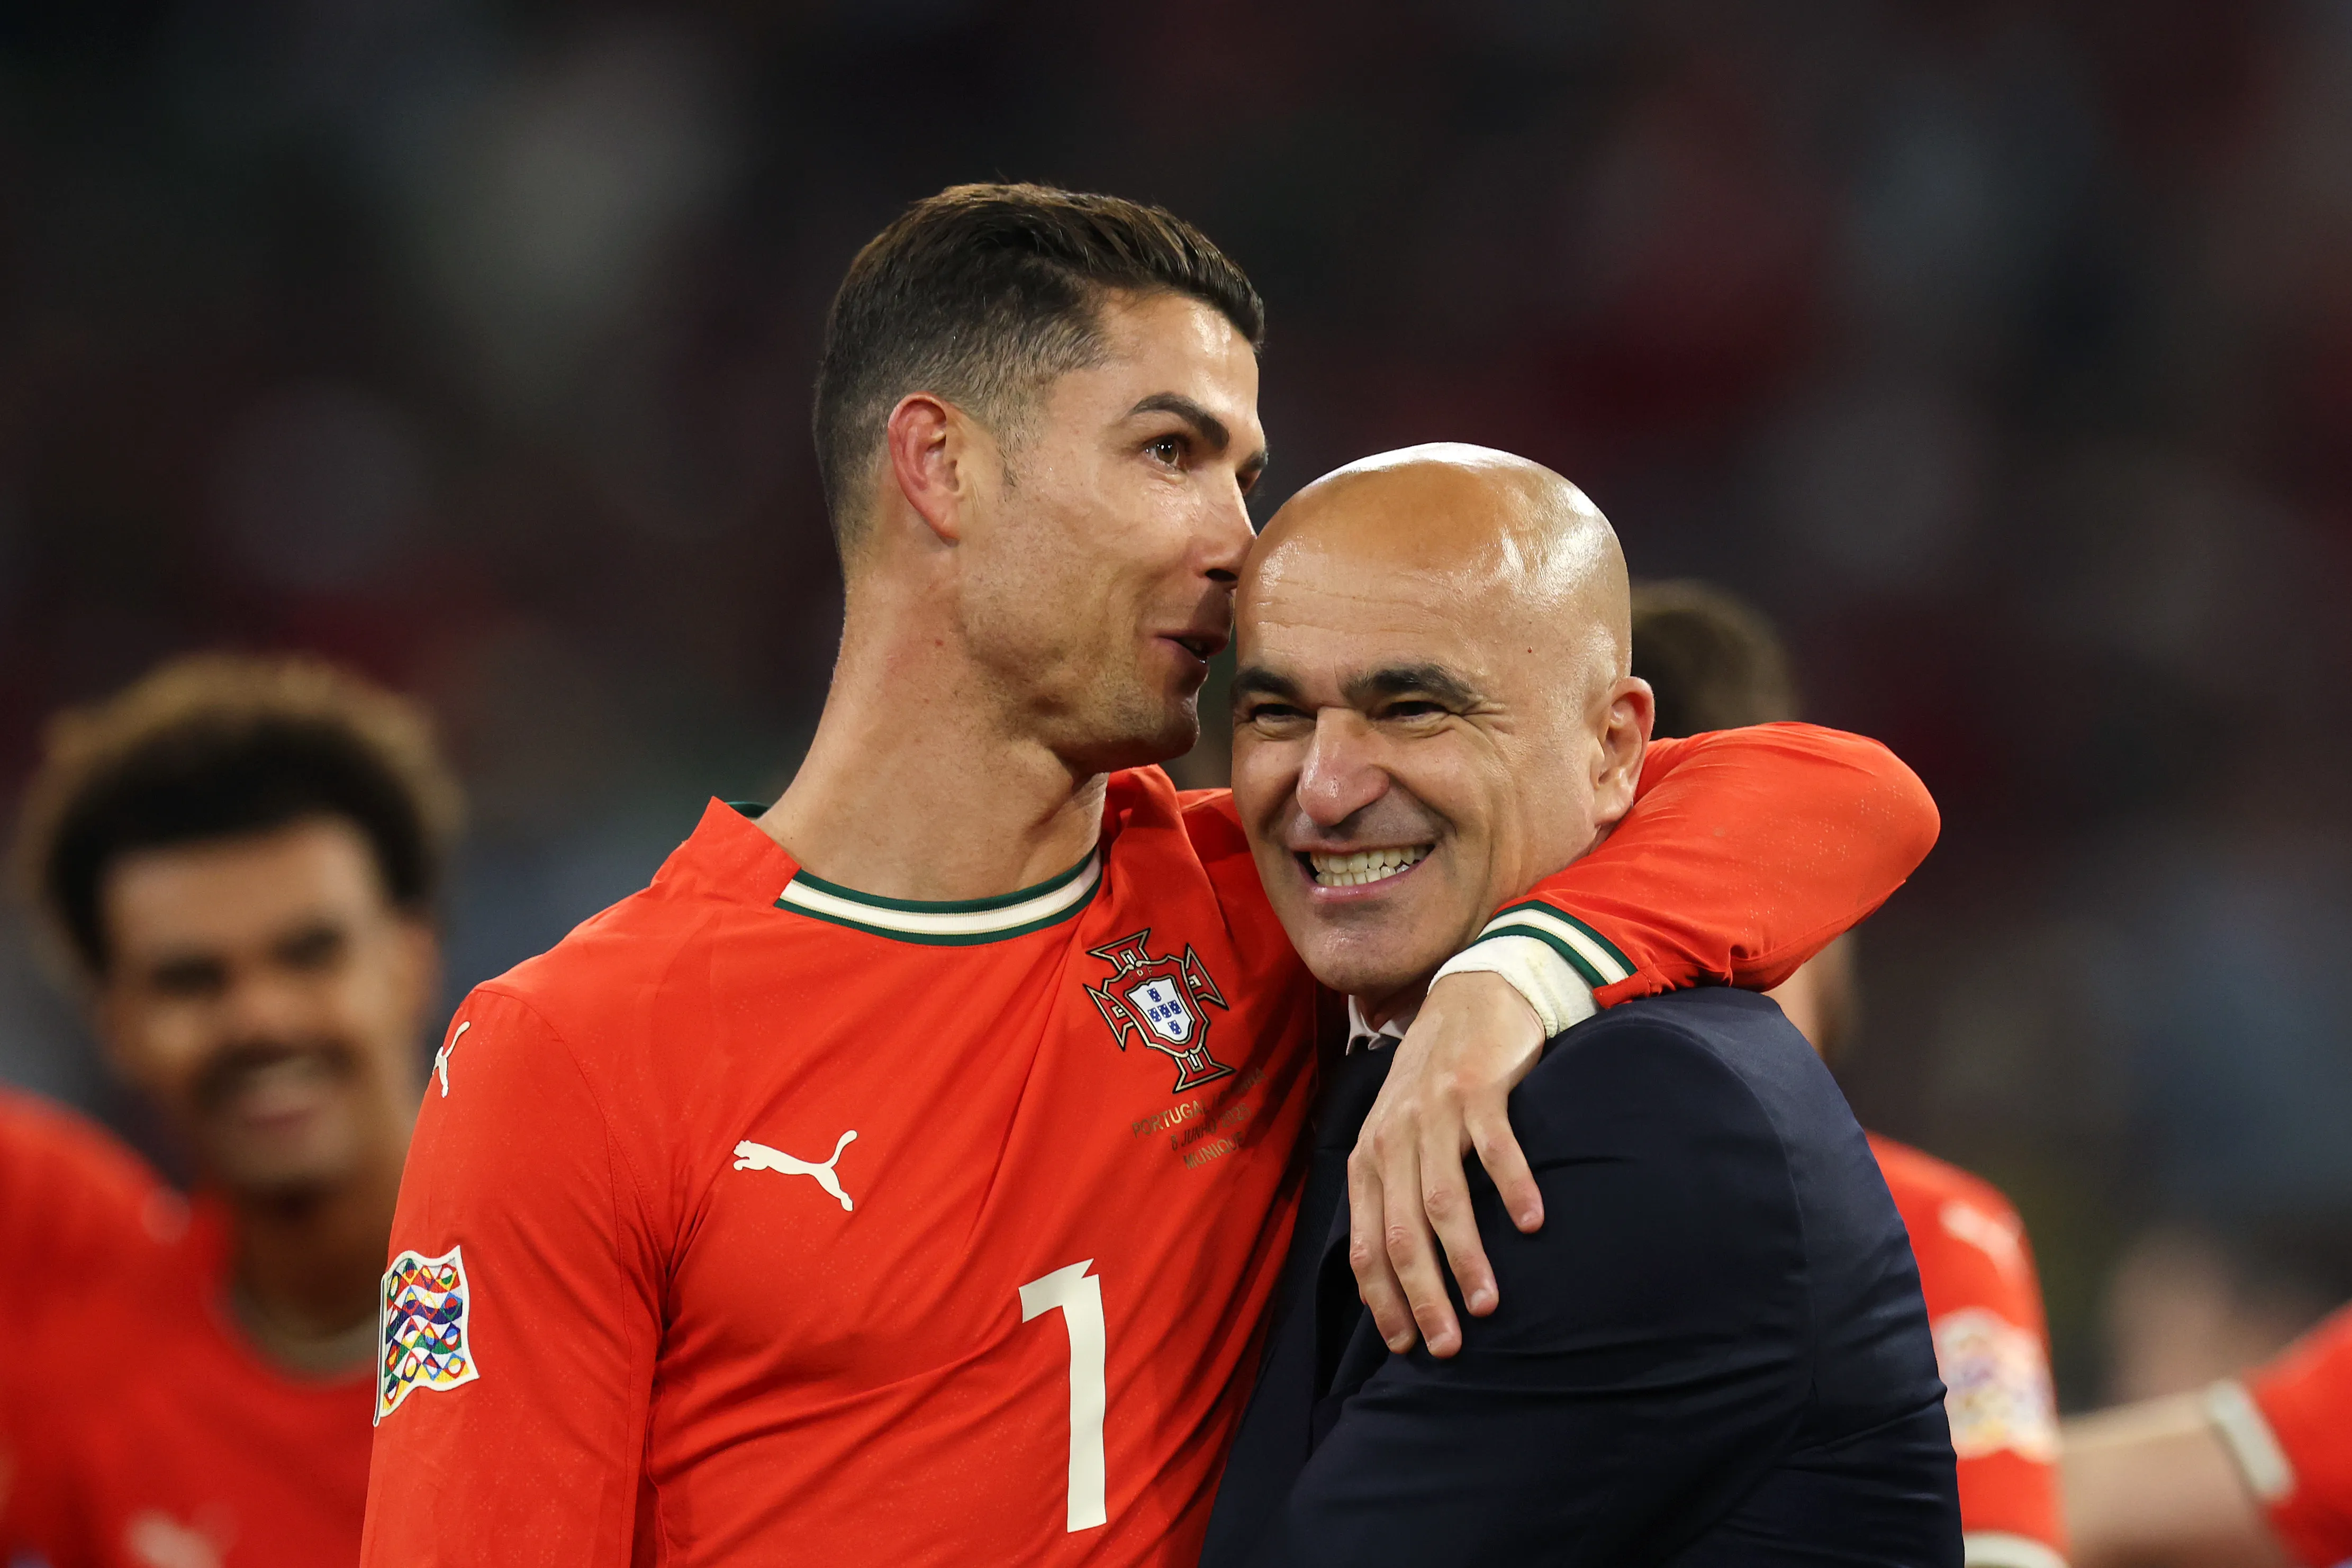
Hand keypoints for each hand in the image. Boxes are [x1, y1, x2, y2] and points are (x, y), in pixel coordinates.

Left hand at [1346, 971, 1546, 1357]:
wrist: (1468, 999)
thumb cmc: (1433, 1085)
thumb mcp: (1396, 1135)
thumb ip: (1393, 1192)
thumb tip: (1397, 1274)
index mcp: (1369, 1158)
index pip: (1367, 1244)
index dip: (1384, 1299)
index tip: (1407, 1347)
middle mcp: (1393, 1138)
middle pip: (1403, 1233)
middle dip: (1423, 1296)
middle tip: (1449, 1347)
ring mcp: (1434, 1114)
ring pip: (1444, 1200)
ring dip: (1465, 1258)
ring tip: (1488, 1305)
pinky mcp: (1478, 1089)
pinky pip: (1496, 1148)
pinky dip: (1511, 1187)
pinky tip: (1531, 1224)